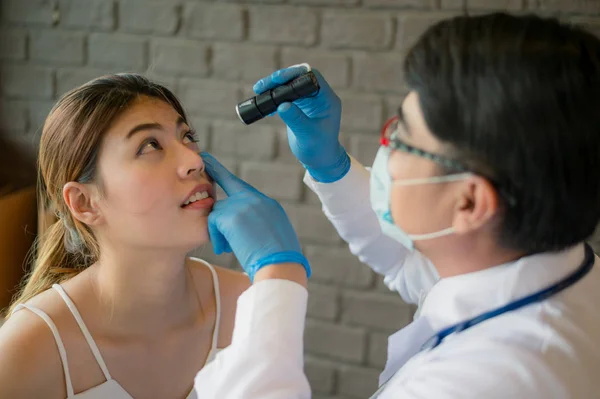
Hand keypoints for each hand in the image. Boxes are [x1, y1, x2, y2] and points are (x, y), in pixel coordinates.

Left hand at [202, 152, 310, 280]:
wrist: (282, 267)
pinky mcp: (232, 216)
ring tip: (232, 249)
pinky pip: (212, 223)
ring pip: (218, 214)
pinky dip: (217, 238)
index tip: (208, 161)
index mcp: (268, 204)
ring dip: (221, 234)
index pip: (240, 186)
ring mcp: (244, 205)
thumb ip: (258, 223)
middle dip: (220, 222)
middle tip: (225, 236)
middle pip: (226, 203)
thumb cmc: (279, 262)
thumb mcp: (274, 236)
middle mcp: (256, 200)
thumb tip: (243, 228)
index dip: (222, 175)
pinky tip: (227, 249)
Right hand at [253, 65, 350, 182]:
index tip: (277, 79)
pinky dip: (273, 98)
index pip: (312, 76)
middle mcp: (318, 96)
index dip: (295, 74)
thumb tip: (282, 105)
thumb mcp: (308, 135)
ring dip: (274, 87)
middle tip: (263, 85)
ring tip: (258, 91)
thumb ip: (296, 119)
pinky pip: (284, 96)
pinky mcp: (298, 106)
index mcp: (327, 99)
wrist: (319, 160)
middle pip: (298, 77)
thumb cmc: (319, 149)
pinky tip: (264, 105)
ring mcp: (308, 100)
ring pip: (289, 85)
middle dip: (280, 79)